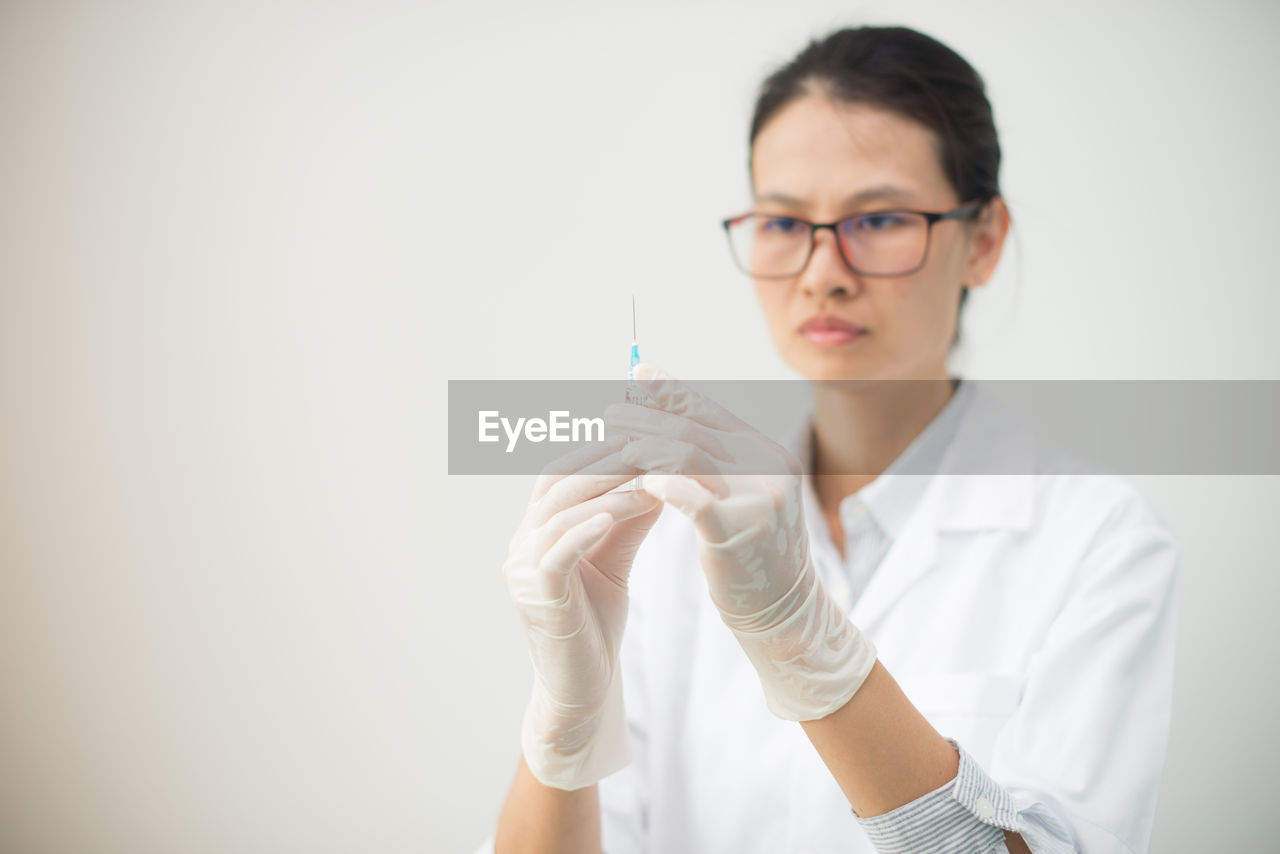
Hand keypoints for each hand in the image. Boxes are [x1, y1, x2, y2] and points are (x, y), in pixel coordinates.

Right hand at [503, 434, 662, 788]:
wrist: (582, 688)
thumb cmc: (596, 624)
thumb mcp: (616, 559)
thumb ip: (628, 518)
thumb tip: (657, 471)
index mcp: (536, 530)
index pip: (561, 472)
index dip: (596, 448)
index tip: (639, 430)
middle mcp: (521, 543)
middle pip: (558, 483)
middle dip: (604, 460)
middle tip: (647, 444)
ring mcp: (523, 569)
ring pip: (560, 513)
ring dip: (606, 492)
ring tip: (647, 479)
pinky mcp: (536, 596)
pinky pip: (558, 553)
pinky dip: (585, 530)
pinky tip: (615, 515)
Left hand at [605, 363, 876, 720]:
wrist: (786, 611)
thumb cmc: (754, 554)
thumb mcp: (744, 498)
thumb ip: (719, 463)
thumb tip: (673, 425)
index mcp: (767, 454)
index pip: (711, 411)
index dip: (672, 391)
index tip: (638, 375)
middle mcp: (767, 468)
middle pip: (695, 428)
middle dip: (649, 416)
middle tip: (610, 411)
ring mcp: (756, 498)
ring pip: (690, 454)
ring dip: (647, 445)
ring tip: (615, 441)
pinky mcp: (737, 530)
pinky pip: (692, 497)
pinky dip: (664, 485)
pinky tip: (641, 483)